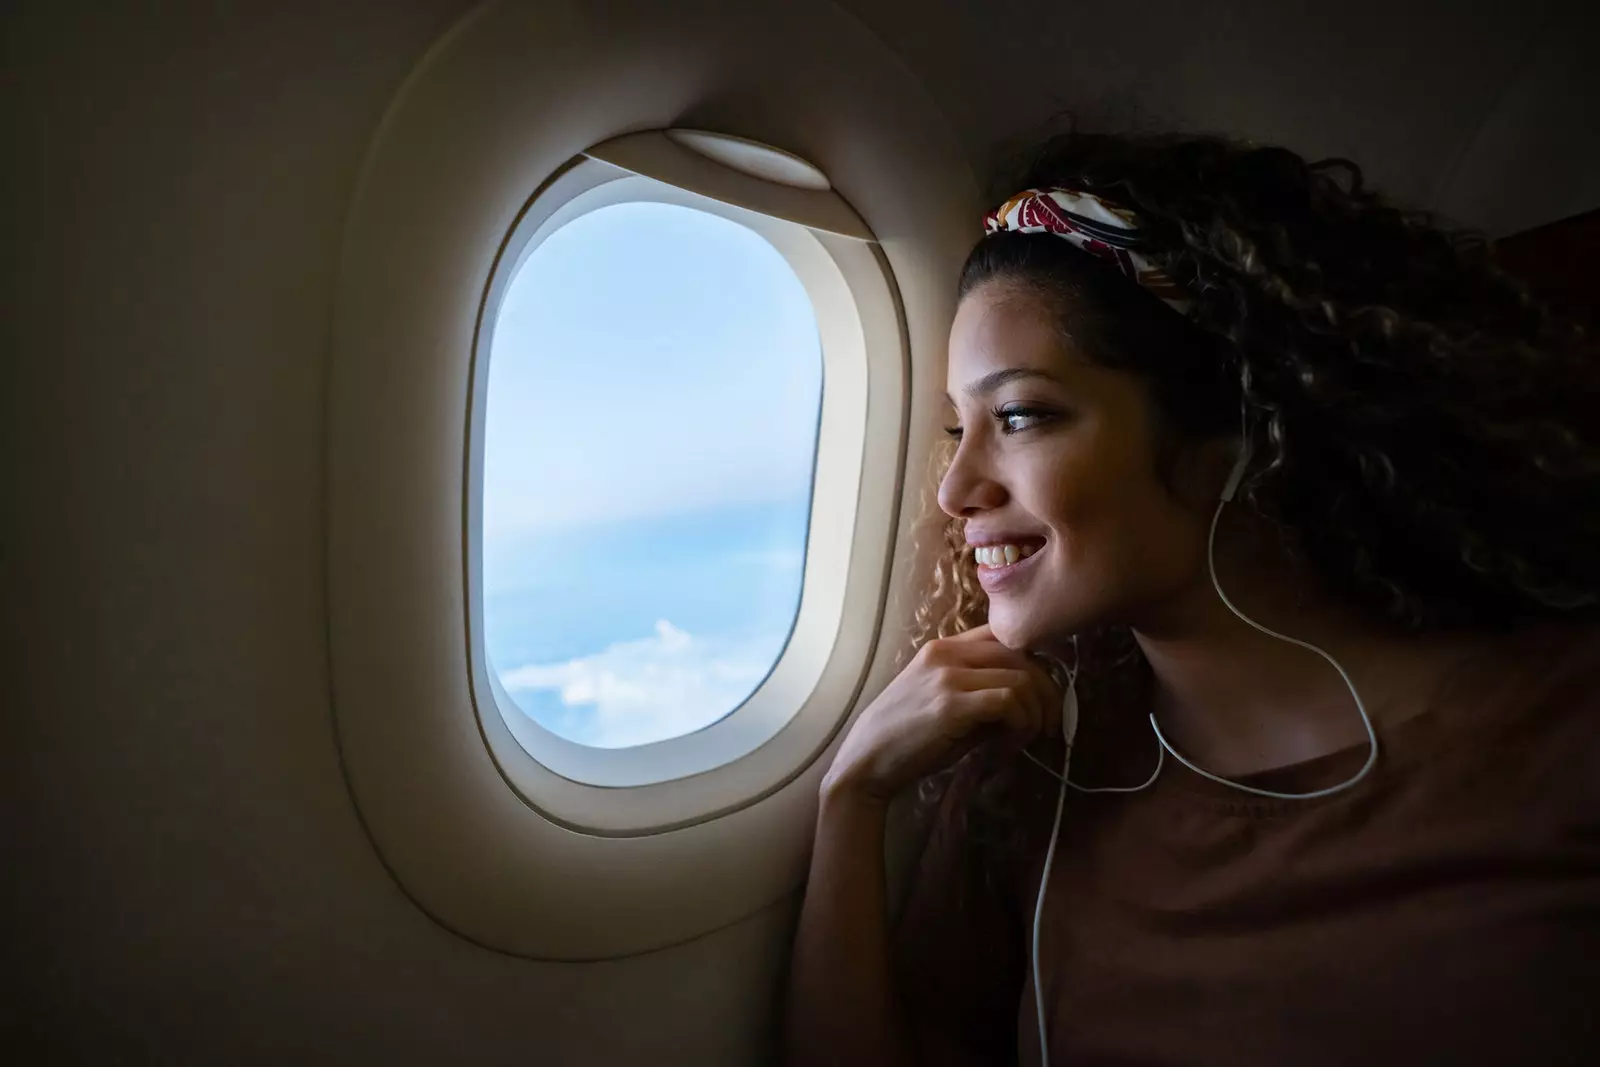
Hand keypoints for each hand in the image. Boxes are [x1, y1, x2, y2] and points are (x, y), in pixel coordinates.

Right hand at [822, 625, 1060, 803]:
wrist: (866, 762)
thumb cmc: (906, 740)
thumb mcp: (944, 705)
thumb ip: (981, 693)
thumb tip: (1029, 702)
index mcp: (944, 648)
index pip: (1004, 636)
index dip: (1033, 664)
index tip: (1042, 697)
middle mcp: (946, 653)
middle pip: (1021, 655)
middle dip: (1046, 692)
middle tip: (1048, 726)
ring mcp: (948, 675)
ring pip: (1021, 678)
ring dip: (1035, 714)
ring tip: (1024, 741)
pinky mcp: (951, 704)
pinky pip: (1009, 701)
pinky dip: (1021, 725)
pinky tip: (1010, 746)